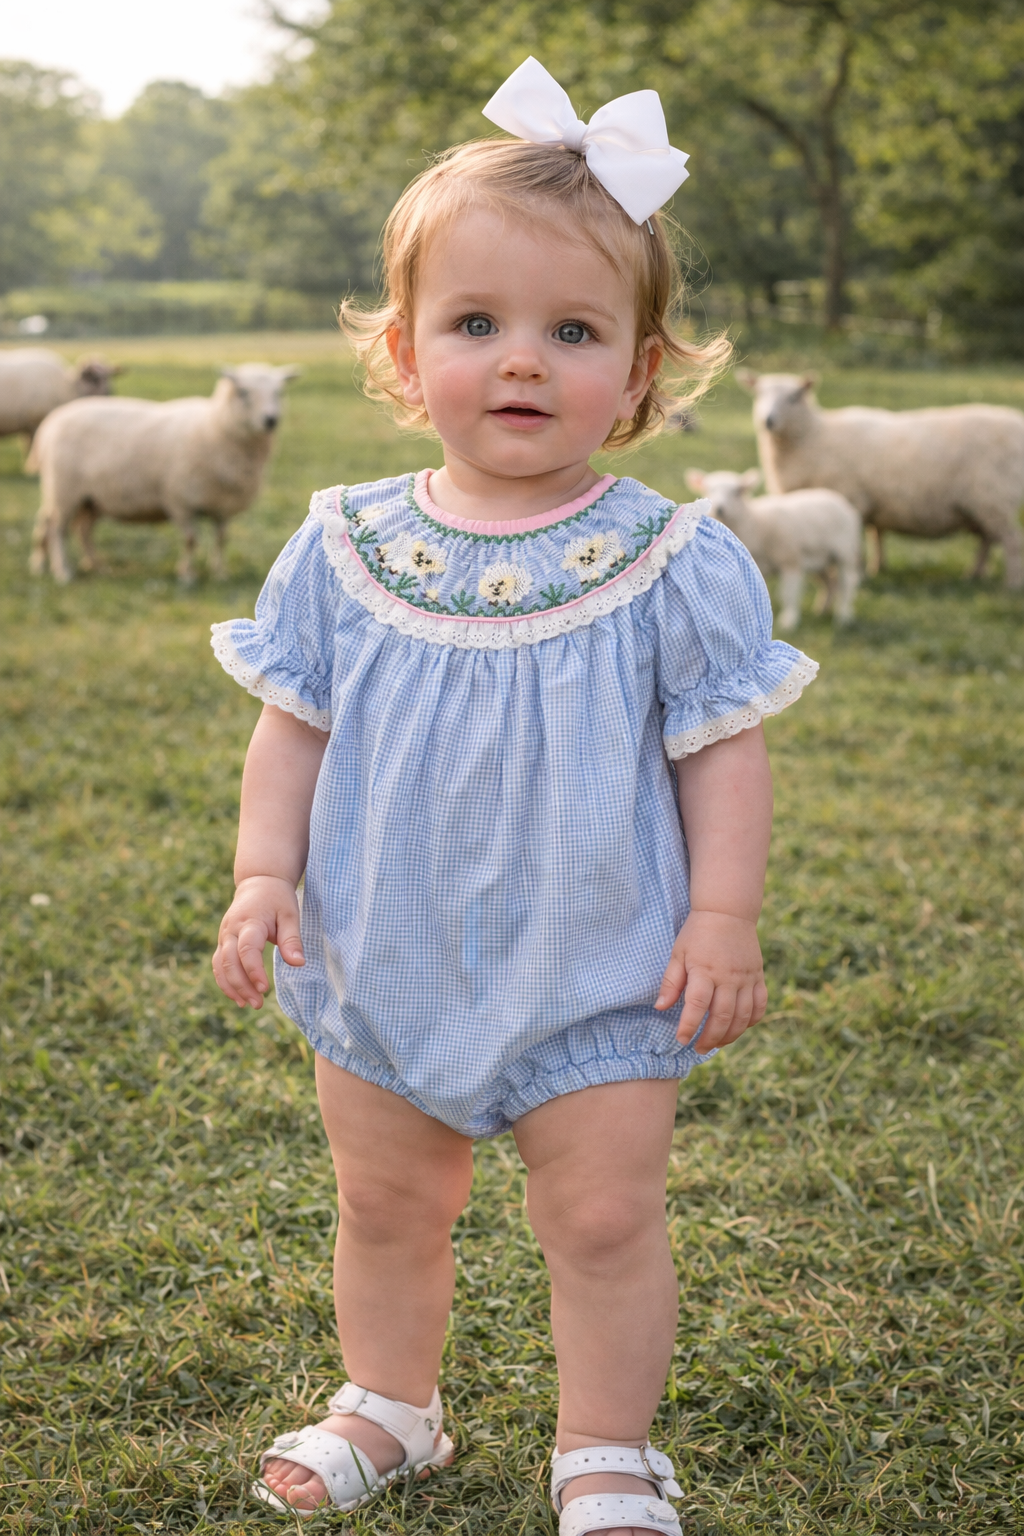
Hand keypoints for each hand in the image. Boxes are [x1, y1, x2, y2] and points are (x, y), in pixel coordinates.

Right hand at [212, 875, 304, 1008]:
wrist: (259, 882)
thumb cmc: (278, 899)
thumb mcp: (290, 915)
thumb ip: (292, 939)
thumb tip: (298, 963)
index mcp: (250, 921)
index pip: (247, 949)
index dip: (254, 970)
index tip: (265, 989)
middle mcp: (232, 929)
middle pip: (230, 961)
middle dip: (242, 985)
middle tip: (258, 1004)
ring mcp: (224, 935)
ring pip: (220, 965)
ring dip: (232, 987)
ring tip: (249, 1004)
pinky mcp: (223, 941)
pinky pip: (218, 964)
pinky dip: (225, 981)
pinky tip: (237, 997)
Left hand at [655, 909, 766, 1049]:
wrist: (727, 911)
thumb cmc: (697, 933)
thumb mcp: (678, 954)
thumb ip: (671, 982)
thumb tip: (660, 1008)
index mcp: (704, 970)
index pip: (697, 1005)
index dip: (689, 1026)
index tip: (681, 1039)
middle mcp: (728, 977)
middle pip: (722, 1017)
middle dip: (709, 1038)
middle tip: (698, 1048)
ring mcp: (746, 978)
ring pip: (743, 1016)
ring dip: (730, 1035)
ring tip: (716, 1044)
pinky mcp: (758, 977)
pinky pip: (760, 1006)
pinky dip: (751, 1021)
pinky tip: (739, 1028)